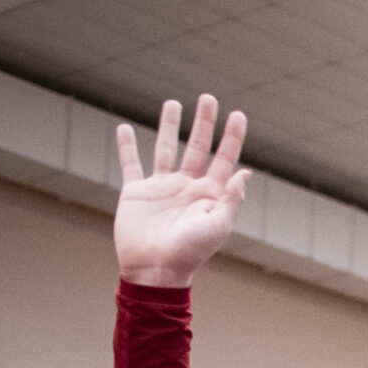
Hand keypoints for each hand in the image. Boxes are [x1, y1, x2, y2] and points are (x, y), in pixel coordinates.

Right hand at [114, 96, 249, 286]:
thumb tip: (244, 173)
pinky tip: (123, 127)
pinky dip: (126, 146)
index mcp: (209, 194)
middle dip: (204, 122)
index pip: (224, 159)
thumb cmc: (190, 253)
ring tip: (172, 103)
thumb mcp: (217, 226)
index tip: (239, 114)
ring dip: (168, 126)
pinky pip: (130, 164)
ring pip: (165, 148)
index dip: (232, 138)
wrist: (154, 270)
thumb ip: (230, 199)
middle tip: (208, 97)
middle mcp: (187, 187)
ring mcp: (161, 187)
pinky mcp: (136, 192)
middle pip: (197, 146)